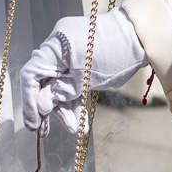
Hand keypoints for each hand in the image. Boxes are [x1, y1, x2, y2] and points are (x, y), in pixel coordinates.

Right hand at [20, 8, 146, 133]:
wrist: (141, 39)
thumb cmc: (114, 50)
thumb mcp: (87, 73)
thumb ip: (63, 89)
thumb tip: (42, 106)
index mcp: (54, 46)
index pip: (31, 75)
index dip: (29, 100)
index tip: (34, 122)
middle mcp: (58, 53)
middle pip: (44, 85)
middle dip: (47, 110)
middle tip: (44, 132)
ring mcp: (71, 62)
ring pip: (60, 90)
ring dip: (64, 111)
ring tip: (73, 129)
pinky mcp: (83, 71)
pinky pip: (74, 90)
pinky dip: (76, 106)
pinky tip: (81, 126)